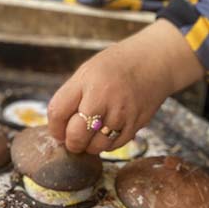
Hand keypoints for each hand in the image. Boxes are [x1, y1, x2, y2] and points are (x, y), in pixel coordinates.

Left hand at [47, 19, 204, 153]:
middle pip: (76, 135)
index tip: (58, 131)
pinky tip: (107, 132)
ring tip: (91, 136)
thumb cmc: (114, 68)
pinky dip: (106, 144)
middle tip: (74, 139)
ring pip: (96, 146)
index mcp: (86, 81)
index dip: (54, 127)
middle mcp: (104, 97)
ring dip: (89, 146)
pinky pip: (114, 146)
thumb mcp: (86, 73)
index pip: (57, 112)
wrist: (154, 61)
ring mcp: (122, 112)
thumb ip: (70, 98)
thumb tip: (58, 132)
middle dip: (71, 142)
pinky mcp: (136, 124)